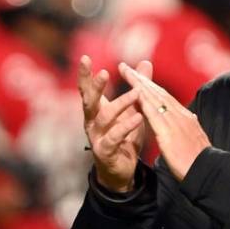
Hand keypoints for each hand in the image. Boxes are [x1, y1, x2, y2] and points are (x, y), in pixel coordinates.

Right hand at [78, 55, 147, 191]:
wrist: (122, 170)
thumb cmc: (125, 137)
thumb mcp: (133, 109)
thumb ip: (137, 86)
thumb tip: (144, 62)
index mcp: (95, 110)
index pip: (87, 89)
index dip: (85, 75)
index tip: (85, 58)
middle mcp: (91, 122)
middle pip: (89, 101)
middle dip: (95, 86)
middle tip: (103, 73)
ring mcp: (96, 137)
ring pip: (104, 118)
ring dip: (120, 104)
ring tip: (136, 93)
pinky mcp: (104, 151)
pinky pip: (114, 137)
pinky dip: (126, 127)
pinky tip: (138, 118)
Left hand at [118, 62, 210, 181]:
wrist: (208, 172)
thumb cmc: (200, 160)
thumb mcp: (195, 139)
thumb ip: (192, 126)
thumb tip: (192, 116)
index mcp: (185, 117)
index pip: (164, 97)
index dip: (150, 85)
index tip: (137, 76)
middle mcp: (180, 115)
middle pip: (158, 92)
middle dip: (140, 79)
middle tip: (124, 67)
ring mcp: (175, 123)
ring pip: (155, 98)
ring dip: (138, 84)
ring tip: (125, 73)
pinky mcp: (168, 133)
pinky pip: (154, 115)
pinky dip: (144, 102)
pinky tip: (134, 93)